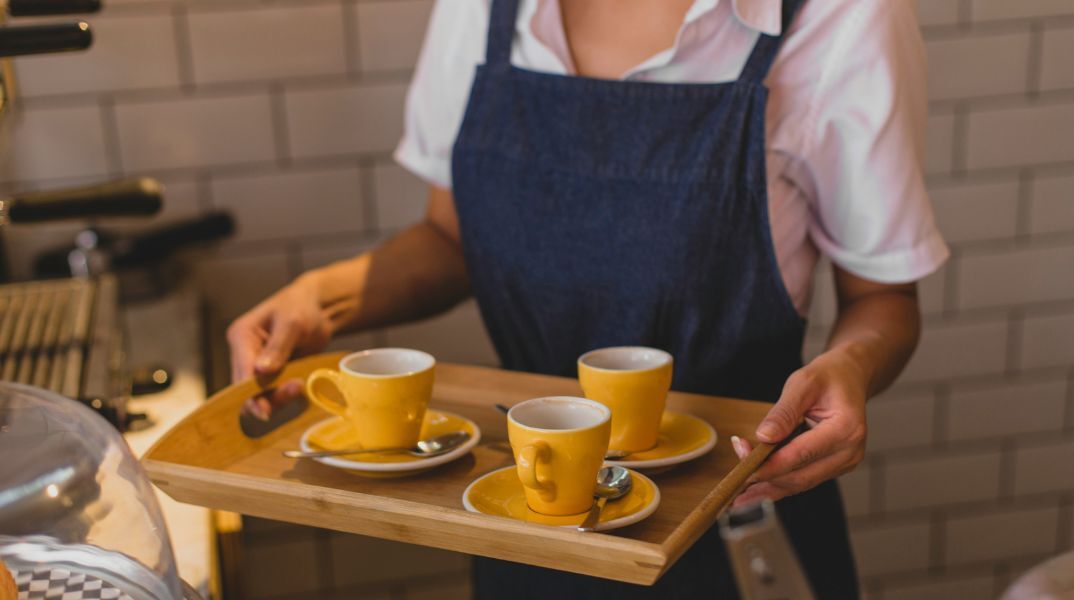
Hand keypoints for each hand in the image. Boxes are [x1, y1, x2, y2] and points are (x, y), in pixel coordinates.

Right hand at [226, 273, 334, 418]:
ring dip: (278, 397)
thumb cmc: (303, 307)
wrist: (320, 308)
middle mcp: (244, 353)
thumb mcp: (292, 324)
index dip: (251, 393)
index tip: (264, 411)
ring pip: (259, 394)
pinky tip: (300, 386)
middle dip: (268, 396)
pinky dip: (284, 394)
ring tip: (300, 386)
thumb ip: (278, 347)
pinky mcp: (271, 373)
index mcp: (241, 336)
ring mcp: (256, 365)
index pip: (242, 370)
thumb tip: (260, 371)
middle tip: (295, 389)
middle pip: (247, 388)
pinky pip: (272, 392)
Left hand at [730, 348, 867, 504]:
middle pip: (801, 476)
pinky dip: (778, 484)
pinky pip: (803, 479)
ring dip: (768, 486)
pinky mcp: (833, 467)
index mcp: (846, 429)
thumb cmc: (826, 378)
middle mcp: (849, 452)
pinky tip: (754, 491)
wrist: (848, 379)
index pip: (803, 453)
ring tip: (738, 494)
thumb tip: (764, 436)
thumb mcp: (802, 384)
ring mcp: (843, 463)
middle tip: (736, 474)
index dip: (772, 464)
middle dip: (766, 476)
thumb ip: (783, 412)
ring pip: (800, 483)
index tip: (745, 466)